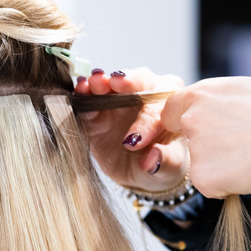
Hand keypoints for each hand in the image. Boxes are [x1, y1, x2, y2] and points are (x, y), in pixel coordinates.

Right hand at [75, 67, 187, 191]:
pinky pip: (89, 99)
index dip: (146, 122)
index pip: (160, 107)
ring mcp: (118, 100)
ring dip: (101, 82)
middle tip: (116, 82)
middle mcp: (146, 94)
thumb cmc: (164, 162)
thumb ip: (165, 162)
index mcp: (171, 104)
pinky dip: (83, 95)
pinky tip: (80, 91)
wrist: (142, 170)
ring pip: (111, 83)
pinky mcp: (96, 111)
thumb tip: (151, 162)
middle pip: (138, 80)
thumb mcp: (170, 167)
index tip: (135, 141)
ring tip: (93, 83)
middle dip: (126, 81)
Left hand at [161, 76, 250, 197]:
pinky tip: (246, 173)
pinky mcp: (202, 177)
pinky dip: (223, 183)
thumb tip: (208, 103)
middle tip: (235, 145)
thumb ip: (217, 97)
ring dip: (217, 163)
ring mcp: (195, 150)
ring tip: (248, 157)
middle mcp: (191, 120)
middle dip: (204, 142)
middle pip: (186, 136)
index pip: (171, 109)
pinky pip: (208, 183)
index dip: (183, 120)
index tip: (201, 128)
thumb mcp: (247, 89)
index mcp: (200, 95)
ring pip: (200, 160)